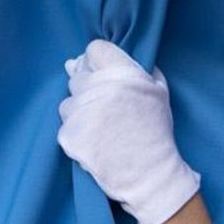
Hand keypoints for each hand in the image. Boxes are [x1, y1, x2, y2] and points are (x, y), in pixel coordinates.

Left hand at [58, 40, 200, 223]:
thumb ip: (139, 68)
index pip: (94, 49)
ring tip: (100, 125)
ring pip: (67, 101)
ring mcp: (81, 112)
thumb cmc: (155, 131)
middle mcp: (99, 88)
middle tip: (104, 105)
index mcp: (123, 74)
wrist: (149, 173)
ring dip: (79, 110)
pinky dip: (76, 131)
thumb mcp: (159, 92)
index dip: (98, 61)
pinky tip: (94, 140)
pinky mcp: (69, 134)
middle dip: (88, 87)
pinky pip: (65, 124)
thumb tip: (107, 57)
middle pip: (77, 74)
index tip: (103, 73)